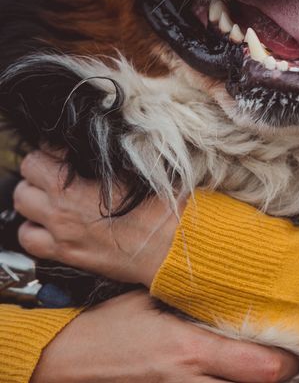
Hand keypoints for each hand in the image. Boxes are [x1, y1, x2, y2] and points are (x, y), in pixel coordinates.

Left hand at [14, 150, 179, 286]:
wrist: (173, 245)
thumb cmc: (162, 206)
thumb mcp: (137, 169)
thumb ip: (107, 158)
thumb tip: (94, 146)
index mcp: (74, 186)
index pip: (40, 156)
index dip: (53, 150)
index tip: (68, 152)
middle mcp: (61, 210)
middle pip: (25, 180)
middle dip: (39, 172)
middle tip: (58, 171)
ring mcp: (61, 234)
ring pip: (22, 209)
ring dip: (34, 200)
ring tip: (53, 197)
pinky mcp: (67, 254)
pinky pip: (30, 241)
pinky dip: (35, 230)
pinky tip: (53, 224)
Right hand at [31, 290, 298, 382]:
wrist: (62, 361)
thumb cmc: (108, 325)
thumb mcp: (152, 301)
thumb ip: (195, 300)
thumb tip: (233, 285)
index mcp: (191, 350)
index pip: (262, 368)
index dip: (288, 362)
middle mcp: (189, 381)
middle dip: (280, 376)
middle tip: (294, 361)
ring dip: (254, 381)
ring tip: (271, 368)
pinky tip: (237, 375)